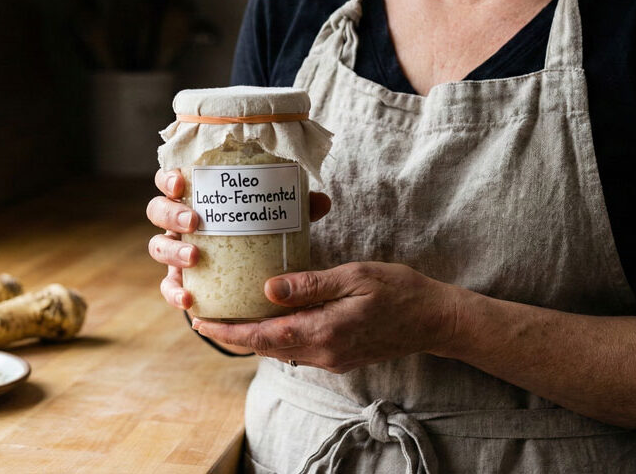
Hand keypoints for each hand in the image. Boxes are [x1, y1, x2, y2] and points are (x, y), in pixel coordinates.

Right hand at [146, 168, 330, 310]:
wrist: (250, 275)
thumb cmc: (256, 235)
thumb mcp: (275, 220)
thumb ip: (295, 210)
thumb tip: (320, 202)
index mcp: (195, 198)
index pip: (171, 181)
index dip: (168, 179)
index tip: (181, 183)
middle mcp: (178, 224)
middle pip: (157, 210)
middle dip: (171, 214)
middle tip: (194, 221)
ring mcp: (175, 252)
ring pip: (157, 247)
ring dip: (171, 251)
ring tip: (194, 257)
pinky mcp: (179, 282)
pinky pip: (169, 287)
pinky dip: (174, 293)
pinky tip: (189, 299)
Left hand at [191, 261, 460, 372]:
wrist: (435, 320)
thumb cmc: (399, 290)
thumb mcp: (354, 277)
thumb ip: (310, 285)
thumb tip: (267, 288)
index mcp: (324, 332)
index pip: (263, 335)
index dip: (229, 330)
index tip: (200, 320)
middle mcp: (323, 352)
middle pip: (265, 346)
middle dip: (232, 333)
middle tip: (203, 313)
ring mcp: (331, 358)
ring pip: (279, 349)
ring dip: (252, 335)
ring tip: (227, 314)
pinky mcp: (338, 356)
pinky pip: (296, 349)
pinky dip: (275, 335)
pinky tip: (268, 317)